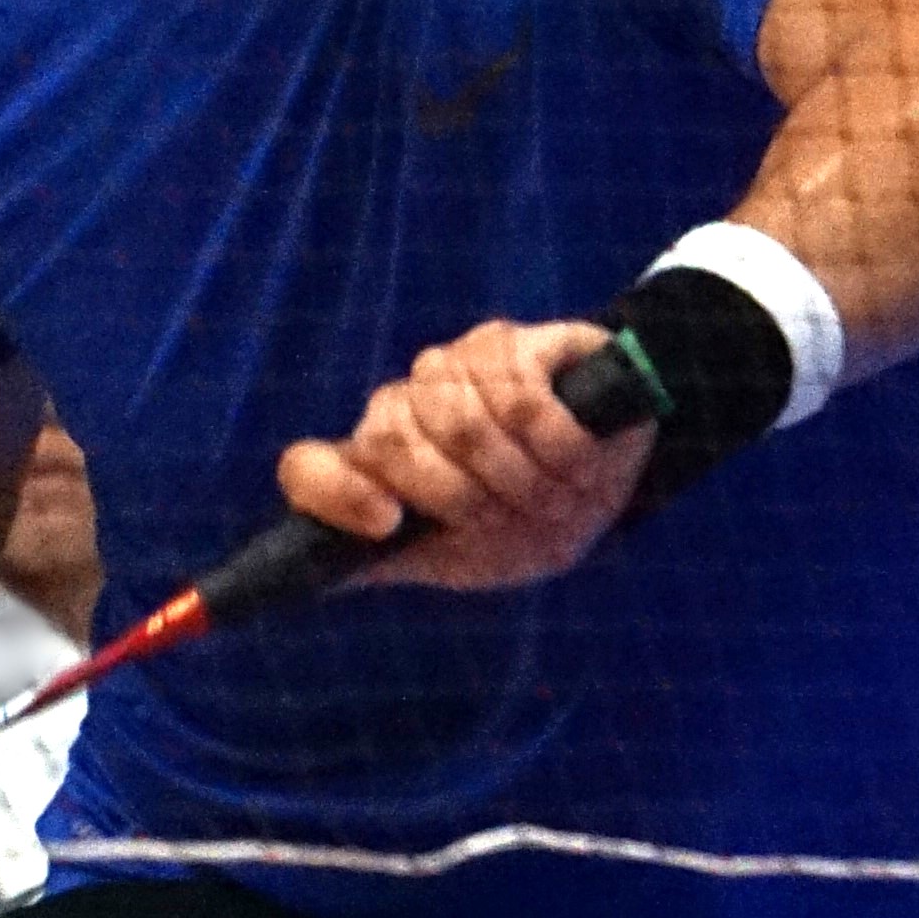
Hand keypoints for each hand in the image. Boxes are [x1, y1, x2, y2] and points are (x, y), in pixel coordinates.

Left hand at [274, 316, 644, 592]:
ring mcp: (451, 366)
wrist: (609, 475)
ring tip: (558, 492)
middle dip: (473, 504)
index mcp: (376, 464)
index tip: (388, 522)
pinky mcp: (509, 342)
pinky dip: (560, 446)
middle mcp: (402, 407)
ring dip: (526, 481)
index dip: (339, 496)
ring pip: (464, 425)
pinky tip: (578, 458)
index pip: (310, 471)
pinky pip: (522, 399)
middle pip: (395, 445)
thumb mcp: (460, 555)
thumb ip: (388, 559)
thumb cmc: (524, 521)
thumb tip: (323, 575)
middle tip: (521, 517)